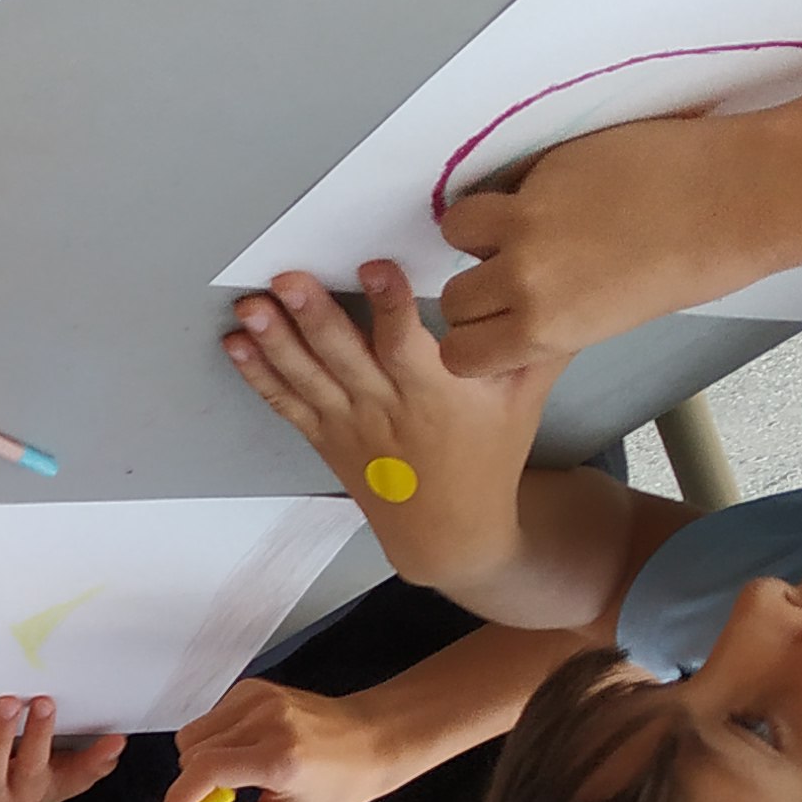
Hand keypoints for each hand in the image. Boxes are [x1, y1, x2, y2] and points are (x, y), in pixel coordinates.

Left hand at [0, 695, 126, 801]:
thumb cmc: (13, 793)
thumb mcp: (53, 785)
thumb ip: (86, 766)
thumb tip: (118, 743)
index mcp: (42, 788)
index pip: (78, 777)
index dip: (96, 762)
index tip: (114, 741)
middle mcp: (13, 793)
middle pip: (31, 769)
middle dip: (40, 737)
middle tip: (45, 703)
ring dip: (0, 737)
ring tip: (7, 705)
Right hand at [153, 680, 402, 801]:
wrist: (370, 741)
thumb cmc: (337, 785)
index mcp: (278, 757)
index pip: (204, 771)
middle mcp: (266, 720)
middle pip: (189, 753)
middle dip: (192, 786)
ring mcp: (259, 699)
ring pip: (191, 735)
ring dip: (200, 763)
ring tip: (234, 779)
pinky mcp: (253, 688)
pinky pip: (208, 719)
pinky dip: (214, 741)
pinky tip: (242, 754)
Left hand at [223, 262, 561, 591]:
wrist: (448, 534)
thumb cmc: (490, 457)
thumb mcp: (525, 399)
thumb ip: (539, 344)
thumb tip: (566, 285)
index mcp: (434, 395)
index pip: (407, 346)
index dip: (390, 306)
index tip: (375, 267)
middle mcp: (384, 409)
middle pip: (344, 359)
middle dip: (314, 317)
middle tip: (287, 278)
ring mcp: (348, 425)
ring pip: (307, 379)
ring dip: (275, 342)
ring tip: (250, 305)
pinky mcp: (324, 437)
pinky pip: (285, 405)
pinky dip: (258, 375)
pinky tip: (236, 343)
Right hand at [433, 110, 782, 377]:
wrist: (737, 197)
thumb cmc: (697, 264)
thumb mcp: (613, 319)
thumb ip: (555, 319)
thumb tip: (525, 305)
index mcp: (546, 330)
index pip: (462, 353)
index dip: (472, 339)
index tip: (490, 324)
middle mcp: (526, 279)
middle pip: (453, 296)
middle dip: (475, 286)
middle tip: (509, 270)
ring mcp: (529, 218)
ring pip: (458, 228)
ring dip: (479, 229)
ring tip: (519, 222)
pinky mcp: (545, 168)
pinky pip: (504, 182)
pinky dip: (520, 188)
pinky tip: (565, 188)